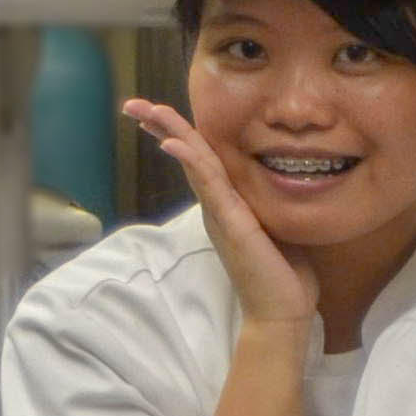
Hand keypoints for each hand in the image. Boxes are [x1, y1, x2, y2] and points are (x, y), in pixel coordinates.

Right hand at [128, 99, 318, 332]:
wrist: (282, 312)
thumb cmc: (283, 273)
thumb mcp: (275, 226)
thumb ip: (265, 203)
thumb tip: (277, 180)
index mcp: (227, 204)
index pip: (202, 160)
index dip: (180, 133)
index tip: (158, 111)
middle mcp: (217, 206)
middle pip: (188, 156)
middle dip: (162, 127)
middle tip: (133, 103)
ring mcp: (220, 214)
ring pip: (193, 164)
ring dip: (170, 134)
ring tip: (147, 111)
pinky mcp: (231, 223)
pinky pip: (210, 186)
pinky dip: (192, 163)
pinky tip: (174, 144)